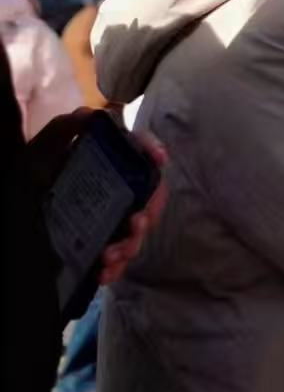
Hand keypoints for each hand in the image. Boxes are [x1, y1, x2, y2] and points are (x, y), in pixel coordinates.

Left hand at [27, 111, 168, 286]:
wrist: (14, 207)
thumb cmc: (34, 172)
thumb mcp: (44, 149)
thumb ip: (65, 129)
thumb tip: (89, 115)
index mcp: (111, 160)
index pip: (141, 148)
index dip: (154, 150)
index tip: (160, 160)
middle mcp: (120, 187)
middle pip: (151, 197)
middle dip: (148, 214)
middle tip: (135, 223)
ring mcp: (114, 216)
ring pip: (137, 232)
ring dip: (130, 246)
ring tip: (109, 256)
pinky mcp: (104, 240)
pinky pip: (119, 257)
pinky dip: (115, 269)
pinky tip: (103, 276)